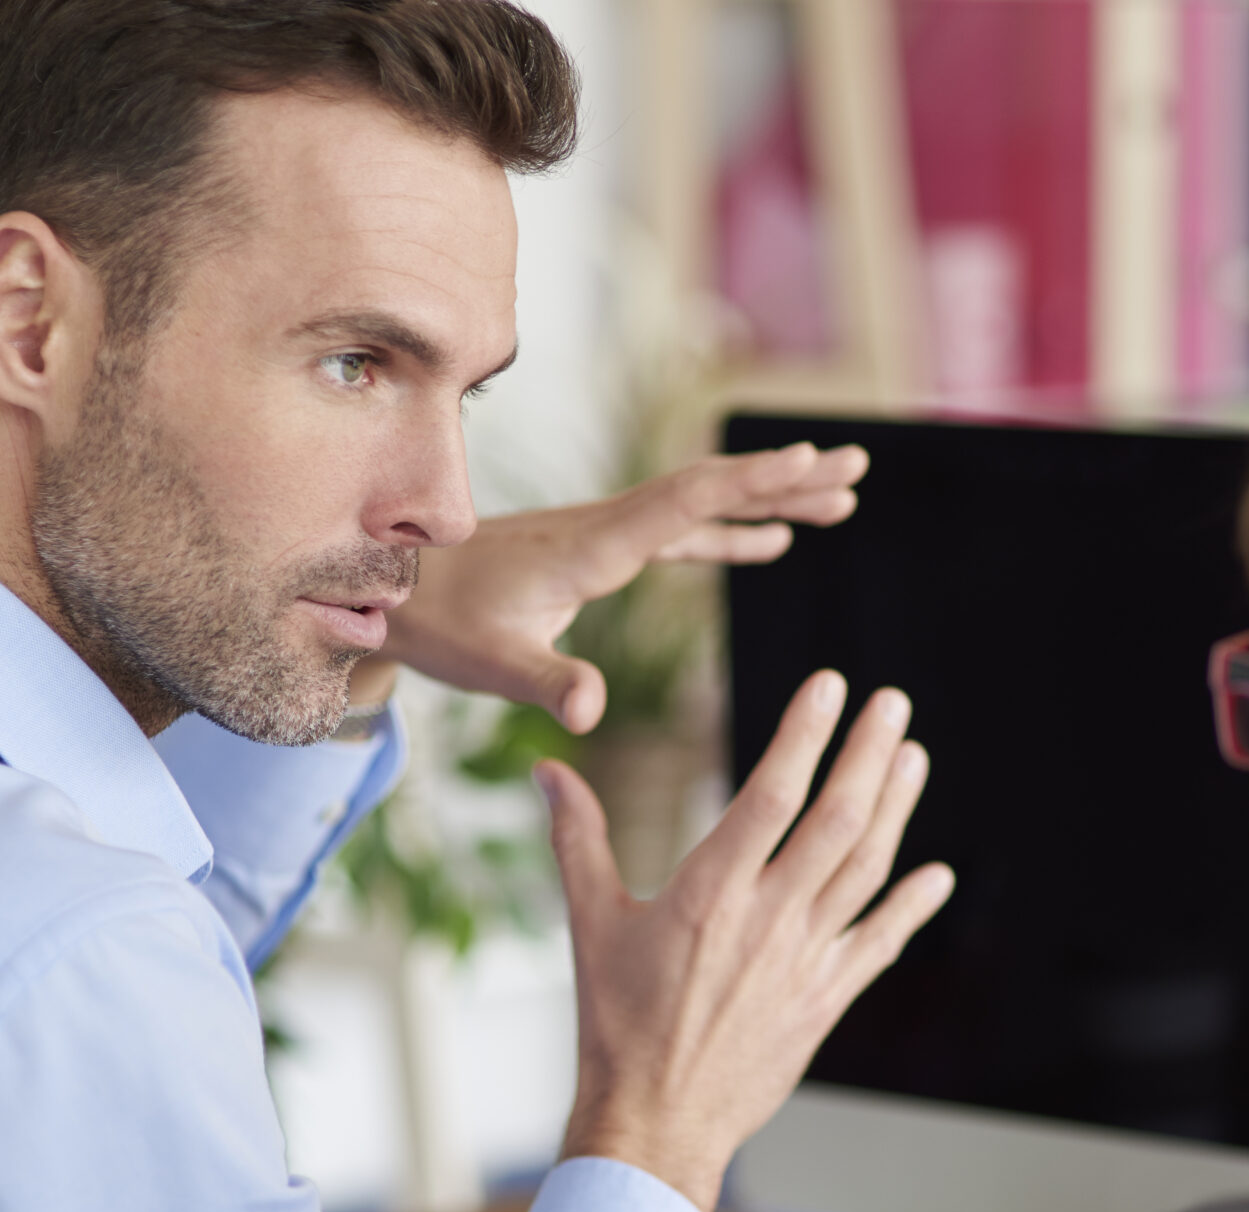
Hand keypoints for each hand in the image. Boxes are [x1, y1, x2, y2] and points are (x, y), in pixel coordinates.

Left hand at [382, 441, 868, 731]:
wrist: (393, 592)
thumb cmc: (443, 626)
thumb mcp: (495, 665)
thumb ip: (548, 682)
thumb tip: (592, 713)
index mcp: (596, 547)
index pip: (690, 503)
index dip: (756, 484)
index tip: (815, 462)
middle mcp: (609, 529)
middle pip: (712, 491)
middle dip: (785, 478)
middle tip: (855, 466)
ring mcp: (608, 538)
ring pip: (705, 509)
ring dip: (771, 502)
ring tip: (840, 498)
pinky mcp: (602, 555)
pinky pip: (684, 537)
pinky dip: (734, 535)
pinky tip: (773, 544)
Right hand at [538, 671, 952, 1211]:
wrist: (654, 1125)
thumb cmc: (615, 1026)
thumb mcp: (589, 924)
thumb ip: (577, 839)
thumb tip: (549, 770)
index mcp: (710, 893)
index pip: (771, 793)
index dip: (805, 735)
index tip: (830, 687)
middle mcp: (769, 920)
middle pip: (836, 820)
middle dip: (869, 755)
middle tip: (893, 704)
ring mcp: (805, 961)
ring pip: (866, 869)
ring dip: (895, 809)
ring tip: (914, 758)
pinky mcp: (825, 1001)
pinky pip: (879, 943)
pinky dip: (911, 906)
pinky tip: (938, 875)